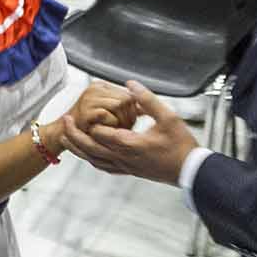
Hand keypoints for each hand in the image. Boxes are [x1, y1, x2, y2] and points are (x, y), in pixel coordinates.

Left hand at [62, 83, 198, 182]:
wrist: (191, 171)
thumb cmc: (181, 145)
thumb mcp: (168, 117)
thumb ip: (147, 100)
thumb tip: (130, 85)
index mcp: (130, 144)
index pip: (100, 134)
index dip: (90, 122)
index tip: (82, 110)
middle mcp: (124, 158)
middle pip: (91, 149)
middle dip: (75, 135)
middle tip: (65, 122)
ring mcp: (126, 166)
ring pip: (95, 161)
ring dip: (79, 150)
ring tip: (67, 140)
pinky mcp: (130, 171)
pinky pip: (105, 168)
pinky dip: (93, 161)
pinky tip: (90, 156)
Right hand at [67, 81, 141, 131]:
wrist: (63, 134)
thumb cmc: (89, 127)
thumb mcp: (109, 112)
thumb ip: (125, 107)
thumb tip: (144, 109)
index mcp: (102, 86)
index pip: (129, 93)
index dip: (134, 109)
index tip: (131, 121)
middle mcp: (95, 88)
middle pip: (127, 97)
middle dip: (130, 116)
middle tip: (125, 127)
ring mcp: (89, 98)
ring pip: (120, 104)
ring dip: (122, 121)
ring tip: (117, 130)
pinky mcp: (85, 110)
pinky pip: (108, 115)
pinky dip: (111, 126)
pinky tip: (107, 132)